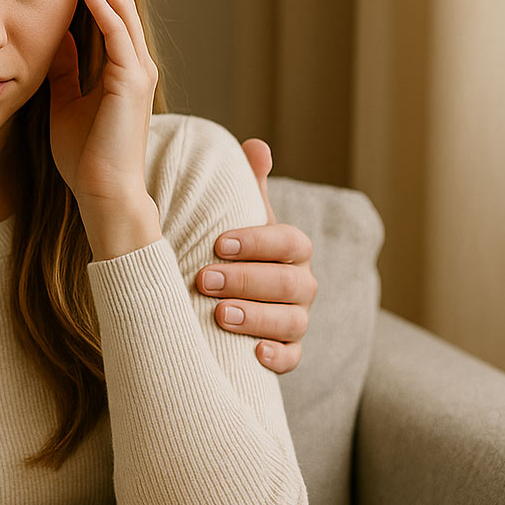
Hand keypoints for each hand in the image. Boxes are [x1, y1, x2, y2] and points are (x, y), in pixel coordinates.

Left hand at [48, 0, 161, 259]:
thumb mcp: (64, 101)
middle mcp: (134, 61)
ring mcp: (137, 70)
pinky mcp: (132, 82)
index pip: (105, 7)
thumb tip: (54, 35)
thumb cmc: (86, 157)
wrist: (103, 195)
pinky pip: (117, 34)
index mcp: (119, 65)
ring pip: (119, 8)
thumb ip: (65, 68)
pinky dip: (101, 5)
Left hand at [193, 138, 316, 373]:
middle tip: (205, 280)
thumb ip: (245, 184)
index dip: (257, 242)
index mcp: (290, 248)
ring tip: (220, 315)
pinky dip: (276, 357)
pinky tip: (253, 353)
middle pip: (289, 283)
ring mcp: (296, 319)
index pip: (288, 242)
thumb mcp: (236, 216)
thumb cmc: (228, 250)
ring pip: (292, 321)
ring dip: (257, 317)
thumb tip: (255, 145)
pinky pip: (292, 359)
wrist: (220, 296)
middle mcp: (300, 284)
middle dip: (247, 281)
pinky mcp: (287, 352)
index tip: (218, 243)